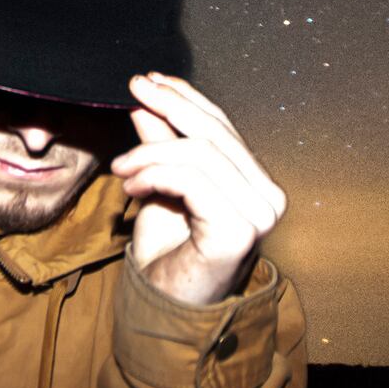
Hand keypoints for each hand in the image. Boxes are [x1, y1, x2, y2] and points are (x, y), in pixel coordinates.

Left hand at [110, 73, 285, 305]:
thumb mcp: (159, 183)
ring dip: (150, 153)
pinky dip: (155, 174)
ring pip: (200, 155)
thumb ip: (161, 144)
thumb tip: (147, 98)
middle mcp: (267, 197)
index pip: (222, 126)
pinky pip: (192, 181)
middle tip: (132, 92)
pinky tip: (131, 186)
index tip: (148, 80)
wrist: (163, 307)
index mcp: (256, 182)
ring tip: (121, 168)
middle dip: (169, 107)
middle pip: (214, 134)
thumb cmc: (166, 250)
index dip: (185, 98)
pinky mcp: (238, 231)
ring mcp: (258, 215)